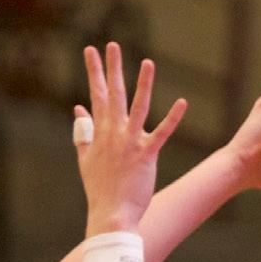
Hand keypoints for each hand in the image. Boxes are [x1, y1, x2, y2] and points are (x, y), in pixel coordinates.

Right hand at [76, 43, 186, 235]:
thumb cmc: (99, 190)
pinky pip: (162, 133)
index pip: (97, 96)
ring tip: (148, 63)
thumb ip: (83, 132)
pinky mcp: (146, 156)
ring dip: (144, 85)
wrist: (110, 215)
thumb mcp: (85, 159)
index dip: (94, 72)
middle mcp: (114, 134)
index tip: (91, 51)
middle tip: (111, 45)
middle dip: (112, 69)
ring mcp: (131, 144)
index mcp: (100, 134)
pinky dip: (172, 118)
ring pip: (138, 108)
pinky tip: (182, 102)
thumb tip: (78, 109)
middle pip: (114, 95)